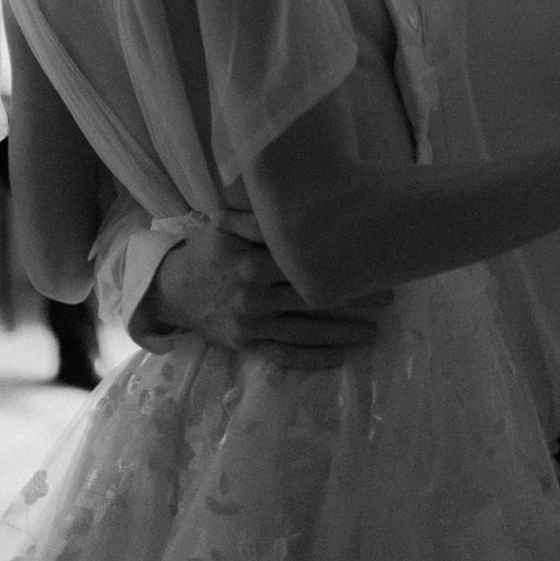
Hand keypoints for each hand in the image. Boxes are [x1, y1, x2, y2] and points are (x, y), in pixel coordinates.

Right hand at [145, 222, 390, 367]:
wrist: (170, 291)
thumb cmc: (207, 251)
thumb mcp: (224, 224)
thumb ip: (258, 217)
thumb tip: (295, 201)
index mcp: (249, 263)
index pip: (303, 264)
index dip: (339, 265)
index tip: (371, 263)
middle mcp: (252, 296)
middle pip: (312, 299)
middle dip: (353, 301)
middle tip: (388, 298)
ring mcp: (250, 325)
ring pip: (305, 332)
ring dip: (342, 333)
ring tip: (375, 331)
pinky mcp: (247, 346)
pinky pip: (285, 356)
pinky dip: (314, 359)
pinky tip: (341, 357)